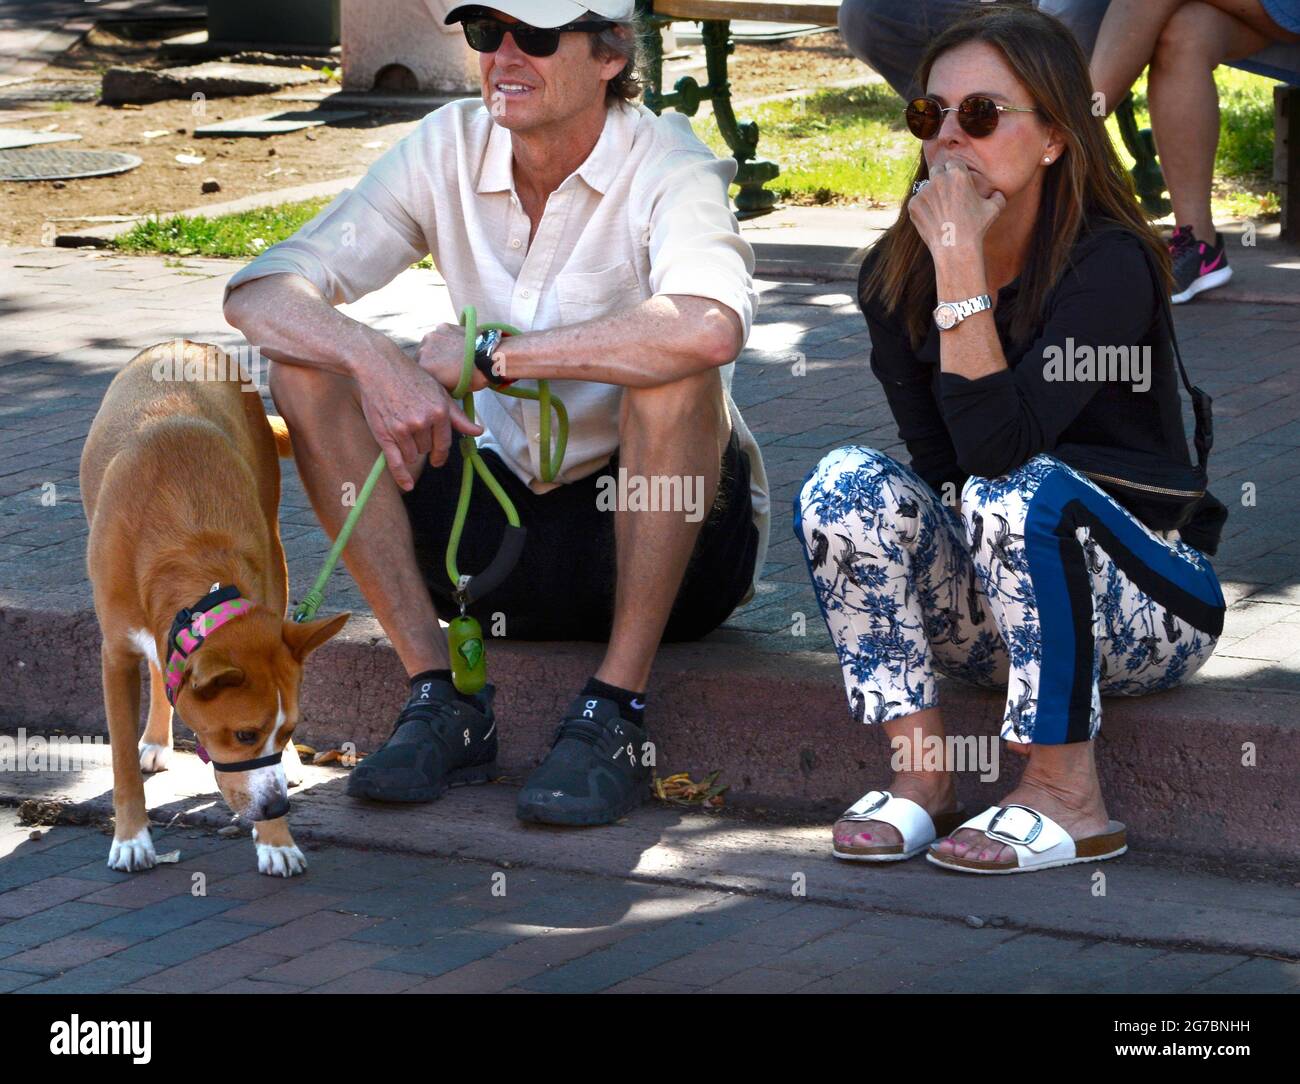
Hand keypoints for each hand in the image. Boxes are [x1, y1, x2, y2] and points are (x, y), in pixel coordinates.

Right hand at [359, 342, 482, 490]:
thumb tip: (478, 431)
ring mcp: (403, 429)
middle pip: (427, 449)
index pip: (444, 443)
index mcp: (439, 411)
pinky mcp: (385, 434)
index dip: (441, 453)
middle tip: (411, 425)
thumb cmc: (411, 378)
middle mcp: (423, 422)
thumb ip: (457, 416)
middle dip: (422, 443)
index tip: (438, 459)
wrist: (379, 367)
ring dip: (409, 449)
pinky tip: (407, 486)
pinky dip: (402, 476)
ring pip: (412, 455)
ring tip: (400, 429)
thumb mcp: (438, 393)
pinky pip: (396, 462)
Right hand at [415, 323, 486, 393]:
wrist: (489, 357)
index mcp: (423, 368)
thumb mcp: (452, 390)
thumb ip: (438, 383)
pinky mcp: (443, 326)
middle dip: (432, 360)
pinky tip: (457, 343)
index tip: (438, 376)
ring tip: (453, 353)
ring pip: (430, 344)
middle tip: (446, 364)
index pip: (420, 373)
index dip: (429, 375)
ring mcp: (432, 336)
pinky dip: (446, 338)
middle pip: (422, 357)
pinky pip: (440, 333)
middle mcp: (422, 350)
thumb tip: (436, 382)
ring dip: (437, 348)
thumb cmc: (473, 377)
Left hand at [908, 160, 1006, 254]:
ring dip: (932, 195)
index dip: (955, 173)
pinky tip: (933, 220)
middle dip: (941, 179)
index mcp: (958, 173)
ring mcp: (923, 191)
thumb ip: (998, 196)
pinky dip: (923, 209)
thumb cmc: (976, 228)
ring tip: (940, 211)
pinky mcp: (913, 204)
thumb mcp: (994, 209)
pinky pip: (918, 202)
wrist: (955, 247)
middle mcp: (939, 178)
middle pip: (937, 171)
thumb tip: (997, 193)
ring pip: (926, 187)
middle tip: (946, 194)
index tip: (957, 184)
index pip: (953, 164)